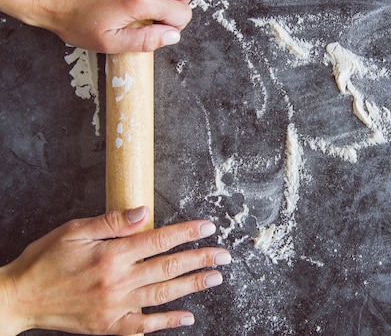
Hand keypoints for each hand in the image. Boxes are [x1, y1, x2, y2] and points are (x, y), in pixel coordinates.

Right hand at [0, 206, 230, 334]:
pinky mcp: (109, 326)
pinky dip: (167, 322)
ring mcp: (115, 306)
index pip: (159, 240)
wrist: (20, 298)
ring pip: (163, 294)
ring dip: (192, 286)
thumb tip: (144, 212)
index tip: (208, 228)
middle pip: (168, 267)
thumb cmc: (45, 260)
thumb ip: (111, 222)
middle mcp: (117, 280)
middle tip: (224, 255)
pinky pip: (143, 325)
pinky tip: (188, 317)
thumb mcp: (74, 231)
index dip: (186, 233)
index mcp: (111, 254)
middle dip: (200, 259)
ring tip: (215, 278)